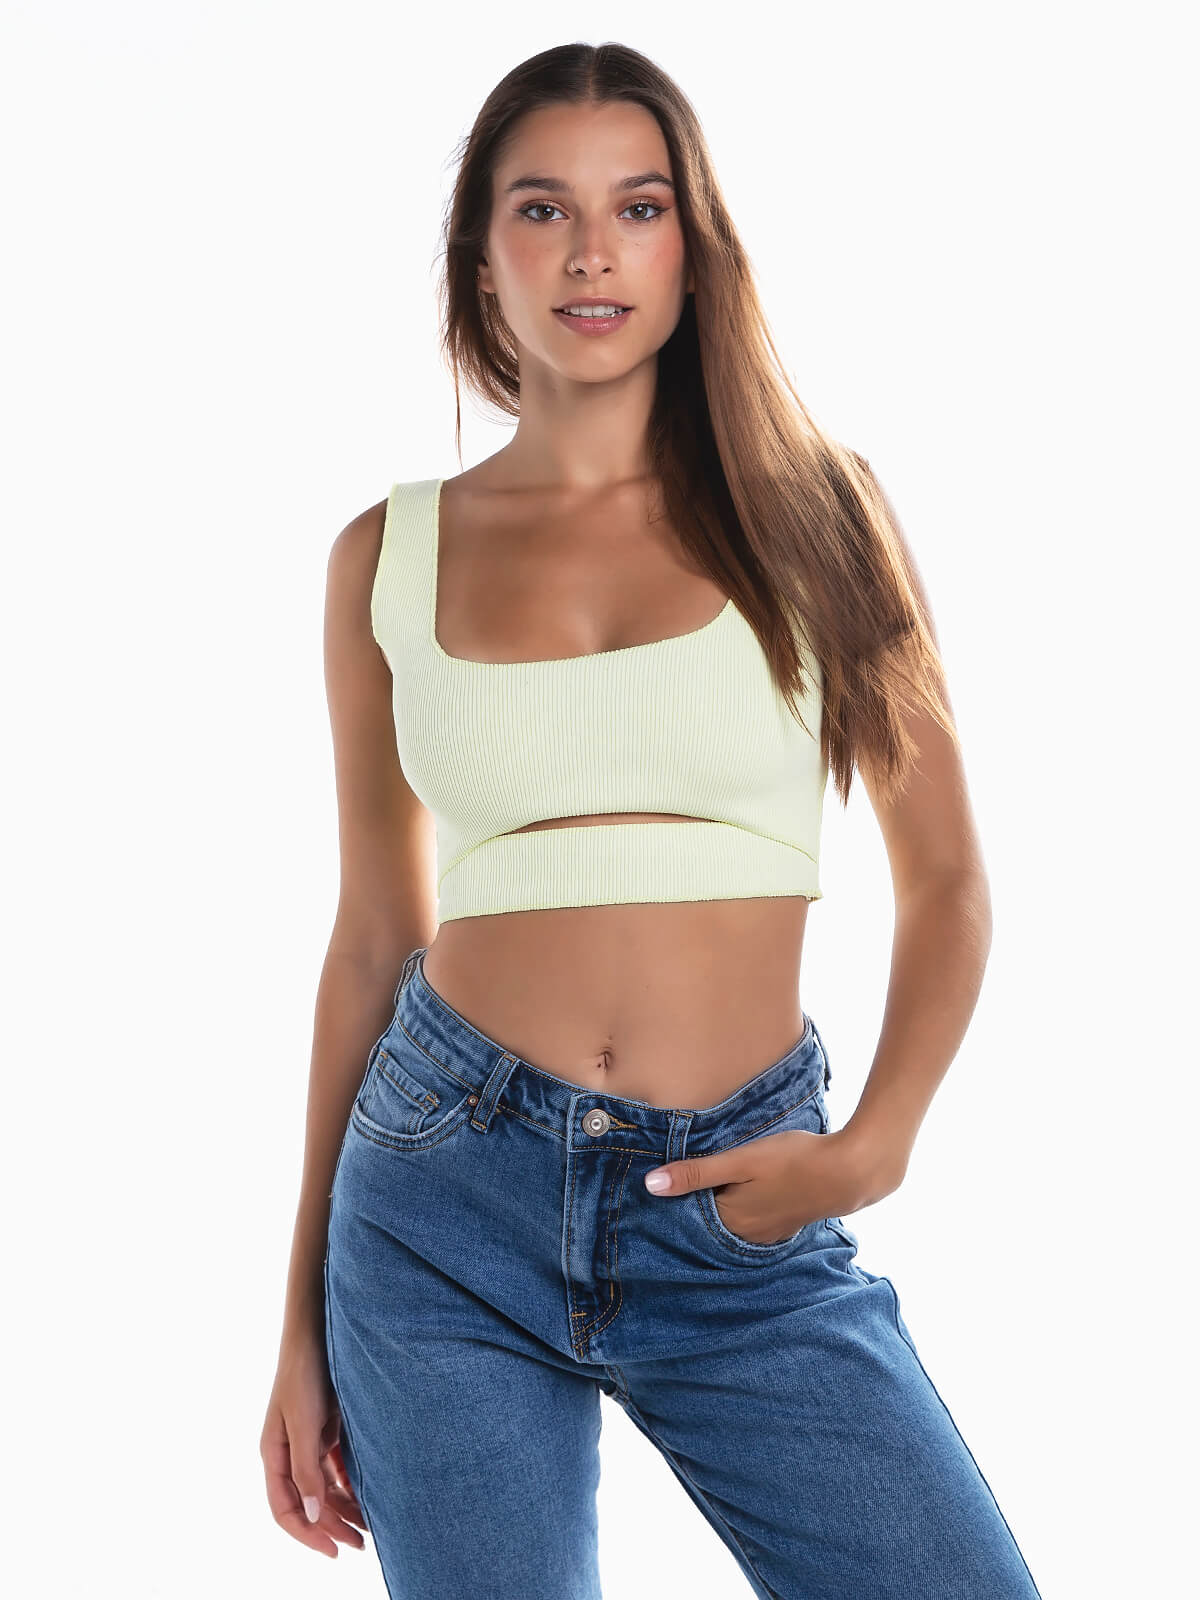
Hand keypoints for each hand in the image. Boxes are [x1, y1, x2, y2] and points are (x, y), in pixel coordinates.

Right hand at [261, 1331, 367, 1558]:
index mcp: (274, 1454)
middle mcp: (289, 1451)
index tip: (334, 1551)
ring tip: (369, 1527)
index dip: (307, 1534)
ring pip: (323, 1487)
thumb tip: (312, 1516)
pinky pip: (336, 1467)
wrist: (320, 1329)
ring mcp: (307, 1440)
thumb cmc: (306, 1372)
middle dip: (331, 1526)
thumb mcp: (305, 1423)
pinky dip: (350, 1484)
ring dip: (343, 1508)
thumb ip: (307, 1469)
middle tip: (361, 1545)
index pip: (285, 1509)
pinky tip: (368, 1496)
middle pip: (307, 1502)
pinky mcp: (325, 1427)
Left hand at [643, 1126, 884, 1245]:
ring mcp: (766, 1233)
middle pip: (706, 1221)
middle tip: (674, 1180)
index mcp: (729, 1220)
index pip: (686, 1214)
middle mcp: (745, 1235)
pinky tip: (739, 1193)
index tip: (655, 1182)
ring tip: (705, 1183)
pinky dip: (737, 1209)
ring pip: (728, 1222)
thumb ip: (696, 1173)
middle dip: (691, 1204)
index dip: (672, 1198)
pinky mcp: (782, 1225)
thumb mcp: (740, 1161)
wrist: (848, 1173)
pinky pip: (748, 1221)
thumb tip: (650, 1185)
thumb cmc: (792, 1161)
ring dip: (715, 1205)